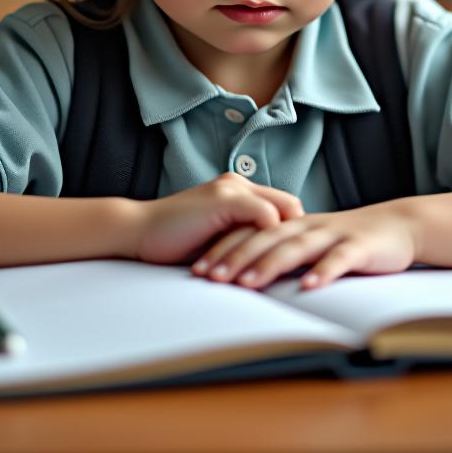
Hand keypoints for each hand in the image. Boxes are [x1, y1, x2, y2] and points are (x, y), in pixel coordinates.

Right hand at [134, 173, 304, 265]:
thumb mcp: (216, 237)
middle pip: (291, 205)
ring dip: (291, 240)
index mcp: (239, 191)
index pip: (285, 206)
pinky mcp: (224, 200)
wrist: (138, 231)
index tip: (306, 257)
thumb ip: (240, 237)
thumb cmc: (174, 240)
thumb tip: (270, 260)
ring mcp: (232, 190)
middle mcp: (239, 184)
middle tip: (313, 265)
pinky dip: (273, 241)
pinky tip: (278, 263)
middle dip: (302, 235)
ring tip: (306, 268)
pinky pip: (264, 217)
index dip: (296, 232)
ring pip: (282, 210)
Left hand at [191, 201, 420, 290]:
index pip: (251, 233)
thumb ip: (282, 253)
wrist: (397, 226)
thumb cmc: (349, 239)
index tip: (198, 270)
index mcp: (292, 224)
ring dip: (270, 264)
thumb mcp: (310, 242)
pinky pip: (339, 259)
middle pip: (266, 239)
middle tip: (210, 277)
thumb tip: (246, 276)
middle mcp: (307, 225)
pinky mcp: (358, 246)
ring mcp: (332, 234)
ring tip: (247, 283)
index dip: (224, 250)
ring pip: (296, 247)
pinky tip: (309, 287)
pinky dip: (323, 271)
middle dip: (236, 257)